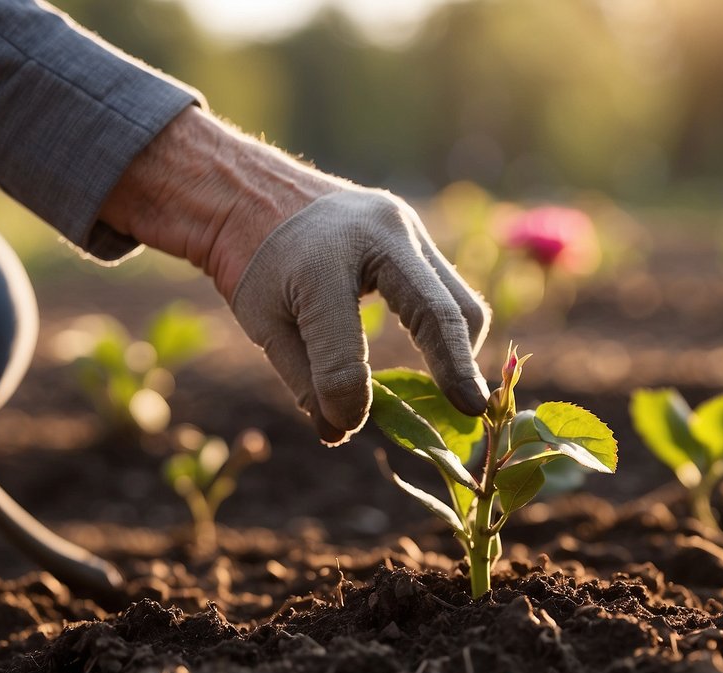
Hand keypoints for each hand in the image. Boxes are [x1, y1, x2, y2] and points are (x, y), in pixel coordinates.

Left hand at [100, 107, 489, 443]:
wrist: (251, 190)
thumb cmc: (253, 261)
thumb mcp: (264, 324)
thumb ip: (305, 380)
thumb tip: (341, 431)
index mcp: (321, 264)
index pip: (343, 355)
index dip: (345, 402)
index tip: (342, 425)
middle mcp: (377, 235)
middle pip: (440, 314)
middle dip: (458, 369)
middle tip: (471, 414)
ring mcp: (404, 226)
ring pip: (459, 299)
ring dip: (461, 350)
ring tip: (456, 393)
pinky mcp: (414, 231)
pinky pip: (449, 287)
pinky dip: (449, 328)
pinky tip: (443, 360)